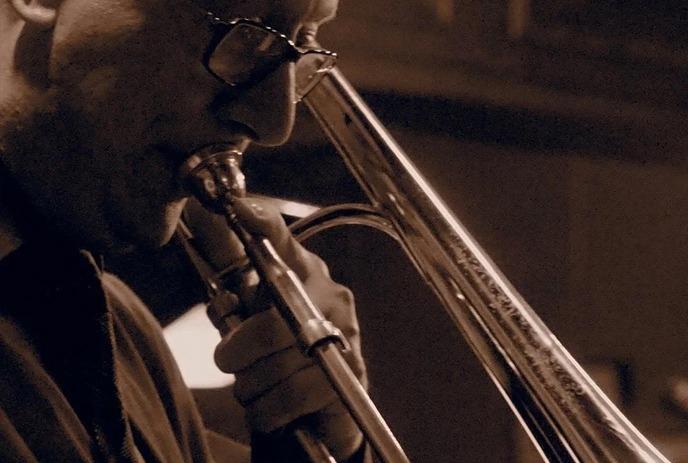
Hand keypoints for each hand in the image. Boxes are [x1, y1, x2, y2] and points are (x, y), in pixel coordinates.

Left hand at [183, 197, 366, 459]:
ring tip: (255, 385)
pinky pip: (294, 397)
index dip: (261, 223)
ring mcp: (346, 336)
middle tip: (230, 360)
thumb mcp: (254, 314)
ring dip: (252, 387)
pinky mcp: (353, 377)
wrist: (324, 398)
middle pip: (269, 327)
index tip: (238, 210)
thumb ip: (231, 286)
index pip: (281, 239)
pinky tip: (270, 404)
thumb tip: (202, 226)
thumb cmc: (280, 349)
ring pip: (279, 368)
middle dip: (236, 354)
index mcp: (304, 271)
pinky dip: (268, 410)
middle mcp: (331, 297)